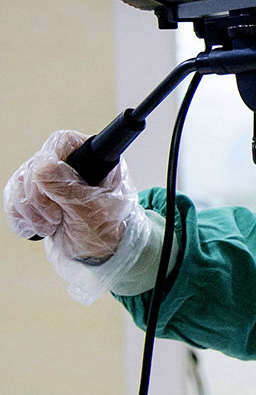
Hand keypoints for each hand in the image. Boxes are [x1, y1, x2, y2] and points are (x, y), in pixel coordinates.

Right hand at [4, 130, 138, 262]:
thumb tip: (42, 167)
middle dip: (39, 196)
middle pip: (35, 164)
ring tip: (51, 225)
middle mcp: (70, 163)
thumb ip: (68, 189)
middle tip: (56, 216)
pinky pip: (12, 196)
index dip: (52, 162)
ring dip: (29, 209)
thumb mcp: (91, 211)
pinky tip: (38, 228)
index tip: (53, 190)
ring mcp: (50, 178)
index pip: (63, 141)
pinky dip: (20, 216)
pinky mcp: (34, 194)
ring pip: (19, 180)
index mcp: (94, 159)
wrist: (97, 253)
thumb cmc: (106, 229)